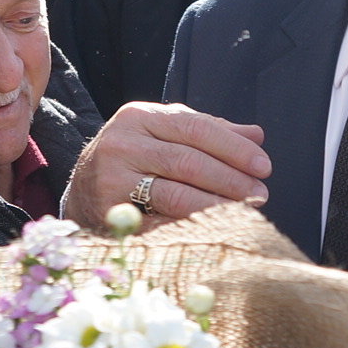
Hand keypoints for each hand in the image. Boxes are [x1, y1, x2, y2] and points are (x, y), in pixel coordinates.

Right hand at [60, 102, 269, 227]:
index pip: (196, 128)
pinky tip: (215, 230)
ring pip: (176, 195)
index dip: (234, 148)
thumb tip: (256, 135)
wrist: (83, 189)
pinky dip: (192, 227)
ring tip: (245, 211)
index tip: (263, 165)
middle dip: (231, 179)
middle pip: (189, 161)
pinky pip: (160, 223)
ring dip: (218, 205)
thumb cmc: (135, 158)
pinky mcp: (110, 213)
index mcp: (139, 117)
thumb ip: (208, 131)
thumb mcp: (164, 134)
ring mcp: (112, 180)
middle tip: (260, 193)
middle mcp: (122, 144)